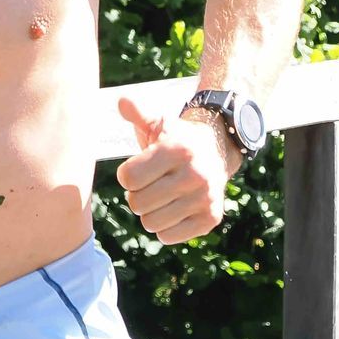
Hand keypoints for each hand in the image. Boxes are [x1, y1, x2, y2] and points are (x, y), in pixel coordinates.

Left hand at [114, 95, 233, 243]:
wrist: (217, 151)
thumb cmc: (177, 139)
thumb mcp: (158, 124)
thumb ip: (137, 114)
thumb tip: (122, 100)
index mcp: (176, 150)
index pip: (128, 178)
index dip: (127, 175)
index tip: (137, 170)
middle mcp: (194, 174)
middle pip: (137, 203)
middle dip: (137, 195)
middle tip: (149, 185)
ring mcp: (204, 197)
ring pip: (151, 223)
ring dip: (150, 212)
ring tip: (161, 197)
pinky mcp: (210, 218)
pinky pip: (169, 237)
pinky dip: (165, 228)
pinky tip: (173, 210)